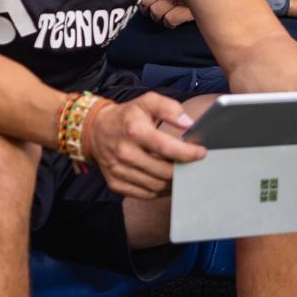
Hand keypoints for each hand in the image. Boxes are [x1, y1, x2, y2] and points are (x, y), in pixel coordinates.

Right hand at [82, 92, 206, 198]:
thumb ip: (169, 108)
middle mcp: (125, 152)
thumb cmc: (127, 116)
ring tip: (181, 172)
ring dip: (173, 182)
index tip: (201, 153)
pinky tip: (166, 181)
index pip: (167, 147)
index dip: (188, 153)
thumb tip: (188, 123)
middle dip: (183, 169)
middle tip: (191, 164)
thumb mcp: (147, 102)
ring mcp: (119, 170)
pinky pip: (145, 194)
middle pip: (164, 171)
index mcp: (135, 130)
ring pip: (156, 186)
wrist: (94, 130)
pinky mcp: (116, 183)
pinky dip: (160, 190)